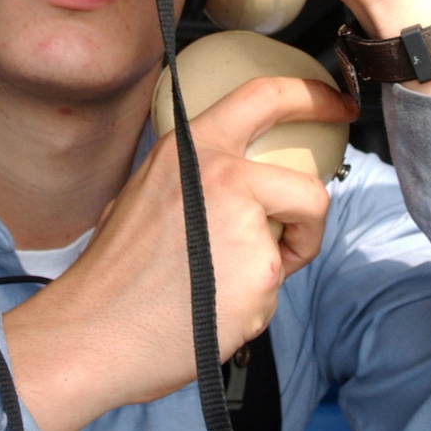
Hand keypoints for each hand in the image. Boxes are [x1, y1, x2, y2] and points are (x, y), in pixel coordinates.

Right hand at [2, 76, 350, 430]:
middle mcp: (221, 176)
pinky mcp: (259, 273)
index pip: (265, 96)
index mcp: (191, 151)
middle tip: (305, 230)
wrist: (93, 334)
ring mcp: (245, 225)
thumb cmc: (111, 278)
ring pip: (292, 245)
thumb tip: (227, 189)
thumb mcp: (143, 196)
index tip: (337, 103)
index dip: (312, 95)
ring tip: (219, 288)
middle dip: (312, 217)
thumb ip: (192, 182)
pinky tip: (211, 311)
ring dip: (272, 268)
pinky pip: (274, 287)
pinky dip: (253, 304)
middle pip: (309, 187)